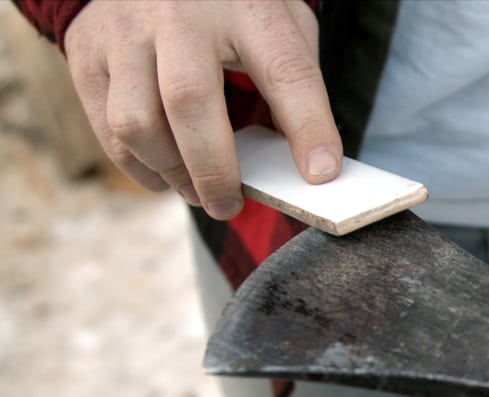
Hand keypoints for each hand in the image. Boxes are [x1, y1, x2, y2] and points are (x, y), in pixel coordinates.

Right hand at [64, 0, 341, 219]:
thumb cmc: (231, 8)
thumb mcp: (277, 25)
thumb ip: (293, 85)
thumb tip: (303, 165)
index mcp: (246, 6)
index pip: (286, 71)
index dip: (308, 128)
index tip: (321, 176)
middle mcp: (180, 14)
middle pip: (190, 102)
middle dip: (214, 170)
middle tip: (231, 205)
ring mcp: (126, 30)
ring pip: (136, 123)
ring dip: (172, 173)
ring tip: (197, 190)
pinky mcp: (88, 51)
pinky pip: (108, 129)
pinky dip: (140, 166)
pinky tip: (167, 173)